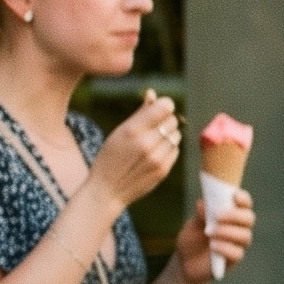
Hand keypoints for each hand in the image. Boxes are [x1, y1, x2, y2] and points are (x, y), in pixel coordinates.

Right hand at [91, 93, 182, 210]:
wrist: (107, 190)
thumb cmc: (110, 157)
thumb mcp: (118, 132)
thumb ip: (139, 113)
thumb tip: (153, 94)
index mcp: (132, 130)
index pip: (165, 107)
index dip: (164, 105)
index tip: (158, 109)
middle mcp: (146, 143)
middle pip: (173, 120)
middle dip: (165, 120)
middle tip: (152, 127)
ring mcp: (157, 158)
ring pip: (177, 135)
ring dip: (169, 135)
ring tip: (152, 142)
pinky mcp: (164, 170)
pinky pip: (176, 150)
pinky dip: (169, 149)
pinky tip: (154, 154)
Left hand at [171, 188, 254, 283]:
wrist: (185, 262)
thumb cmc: (193, 239)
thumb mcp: (193, 225)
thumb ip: (200, 215)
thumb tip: (203, 203)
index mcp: (232, 215)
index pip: (244, 204)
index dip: (243, 199)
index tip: (234, 196)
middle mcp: (239, 228)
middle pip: (249, 218)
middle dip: (235, 216)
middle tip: (217, 216)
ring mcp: (238, 244)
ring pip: (245, 236)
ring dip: (227, 232)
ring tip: (208, 233)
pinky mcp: (233, 259)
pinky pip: (237, 253)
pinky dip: (225, 248)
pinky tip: (213, 246)